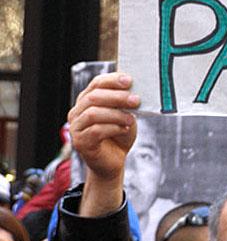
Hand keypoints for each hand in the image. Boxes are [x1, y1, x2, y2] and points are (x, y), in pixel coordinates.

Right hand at [67, 73, 139, 215]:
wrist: (114, 160)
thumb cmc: (119, 134)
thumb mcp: (125, 114)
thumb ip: (126, 103)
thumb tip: (136, 90)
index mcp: (88, 100)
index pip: (96, 83)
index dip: (112, 80)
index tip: (129, 80)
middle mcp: (78, 111)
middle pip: (94, 97)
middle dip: (117, 97)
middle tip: (136, 100)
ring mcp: (76, 127)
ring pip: (93, 113)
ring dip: (116, 114)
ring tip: (131, 119)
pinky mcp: (80, 142)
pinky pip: (95, 131)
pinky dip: (113, 128)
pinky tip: (125, 129)